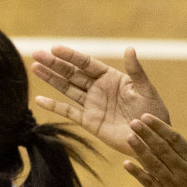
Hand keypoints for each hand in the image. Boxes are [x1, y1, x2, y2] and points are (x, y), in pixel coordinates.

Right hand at [31, 46, 169, 155]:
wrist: (150, 137)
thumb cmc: (152, 111)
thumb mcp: (145, 89)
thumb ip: (135, 70)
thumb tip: (129, 49)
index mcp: (111, 77)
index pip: (86, 63)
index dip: (70, 56)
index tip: (55, 49)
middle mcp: (98, 89)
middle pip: (72, 73)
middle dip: (54, 64)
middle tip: (36, 54)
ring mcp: (91, 104)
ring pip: (66, 88)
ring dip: (51, 79)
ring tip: (34, 68)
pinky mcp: (88, 121)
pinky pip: (68, 112)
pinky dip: (54, 106)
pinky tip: (39, 100)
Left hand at [123, 110, 186, 186]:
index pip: (174, 139)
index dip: (159, 127)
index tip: (146, 116)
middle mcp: (183, 170)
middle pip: (162, 149)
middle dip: (147, 135)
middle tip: (132, 122)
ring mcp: (173, 184)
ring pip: (154, 164)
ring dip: (140, 150)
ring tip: (128, 137)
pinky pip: (149, 183)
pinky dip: (137, 173)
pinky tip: (126, 163)